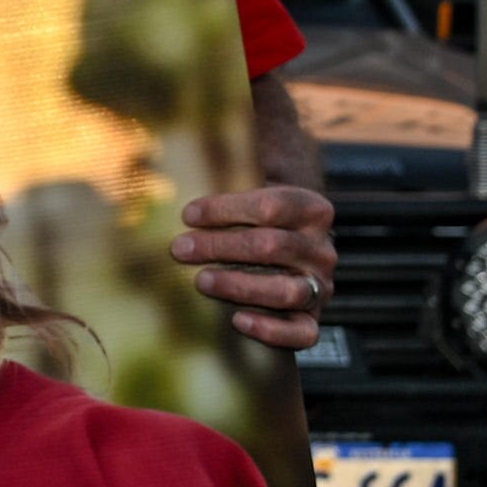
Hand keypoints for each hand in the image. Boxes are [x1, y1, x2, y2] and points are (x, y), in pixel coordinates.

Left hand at [174, 182, 337, 353]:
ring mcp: (319, 287)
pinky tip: (238, 320)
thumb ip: (224, 174)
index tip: (188, 214)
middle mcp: (322, 249)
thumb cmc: (254, 220)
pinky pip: (302, 333)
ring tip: (201, 281)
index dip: (226, 210)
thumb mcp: (248, 192)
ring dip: (239, 285)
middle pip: (273, 246)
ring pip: (286, 289)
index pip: (271, 206)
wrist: (286, 252)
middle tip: (180, 249)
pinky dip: (271, 329)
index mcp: (312, 210)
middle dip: (221, 246)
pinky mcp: (311, 320)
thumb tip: (165, 153)